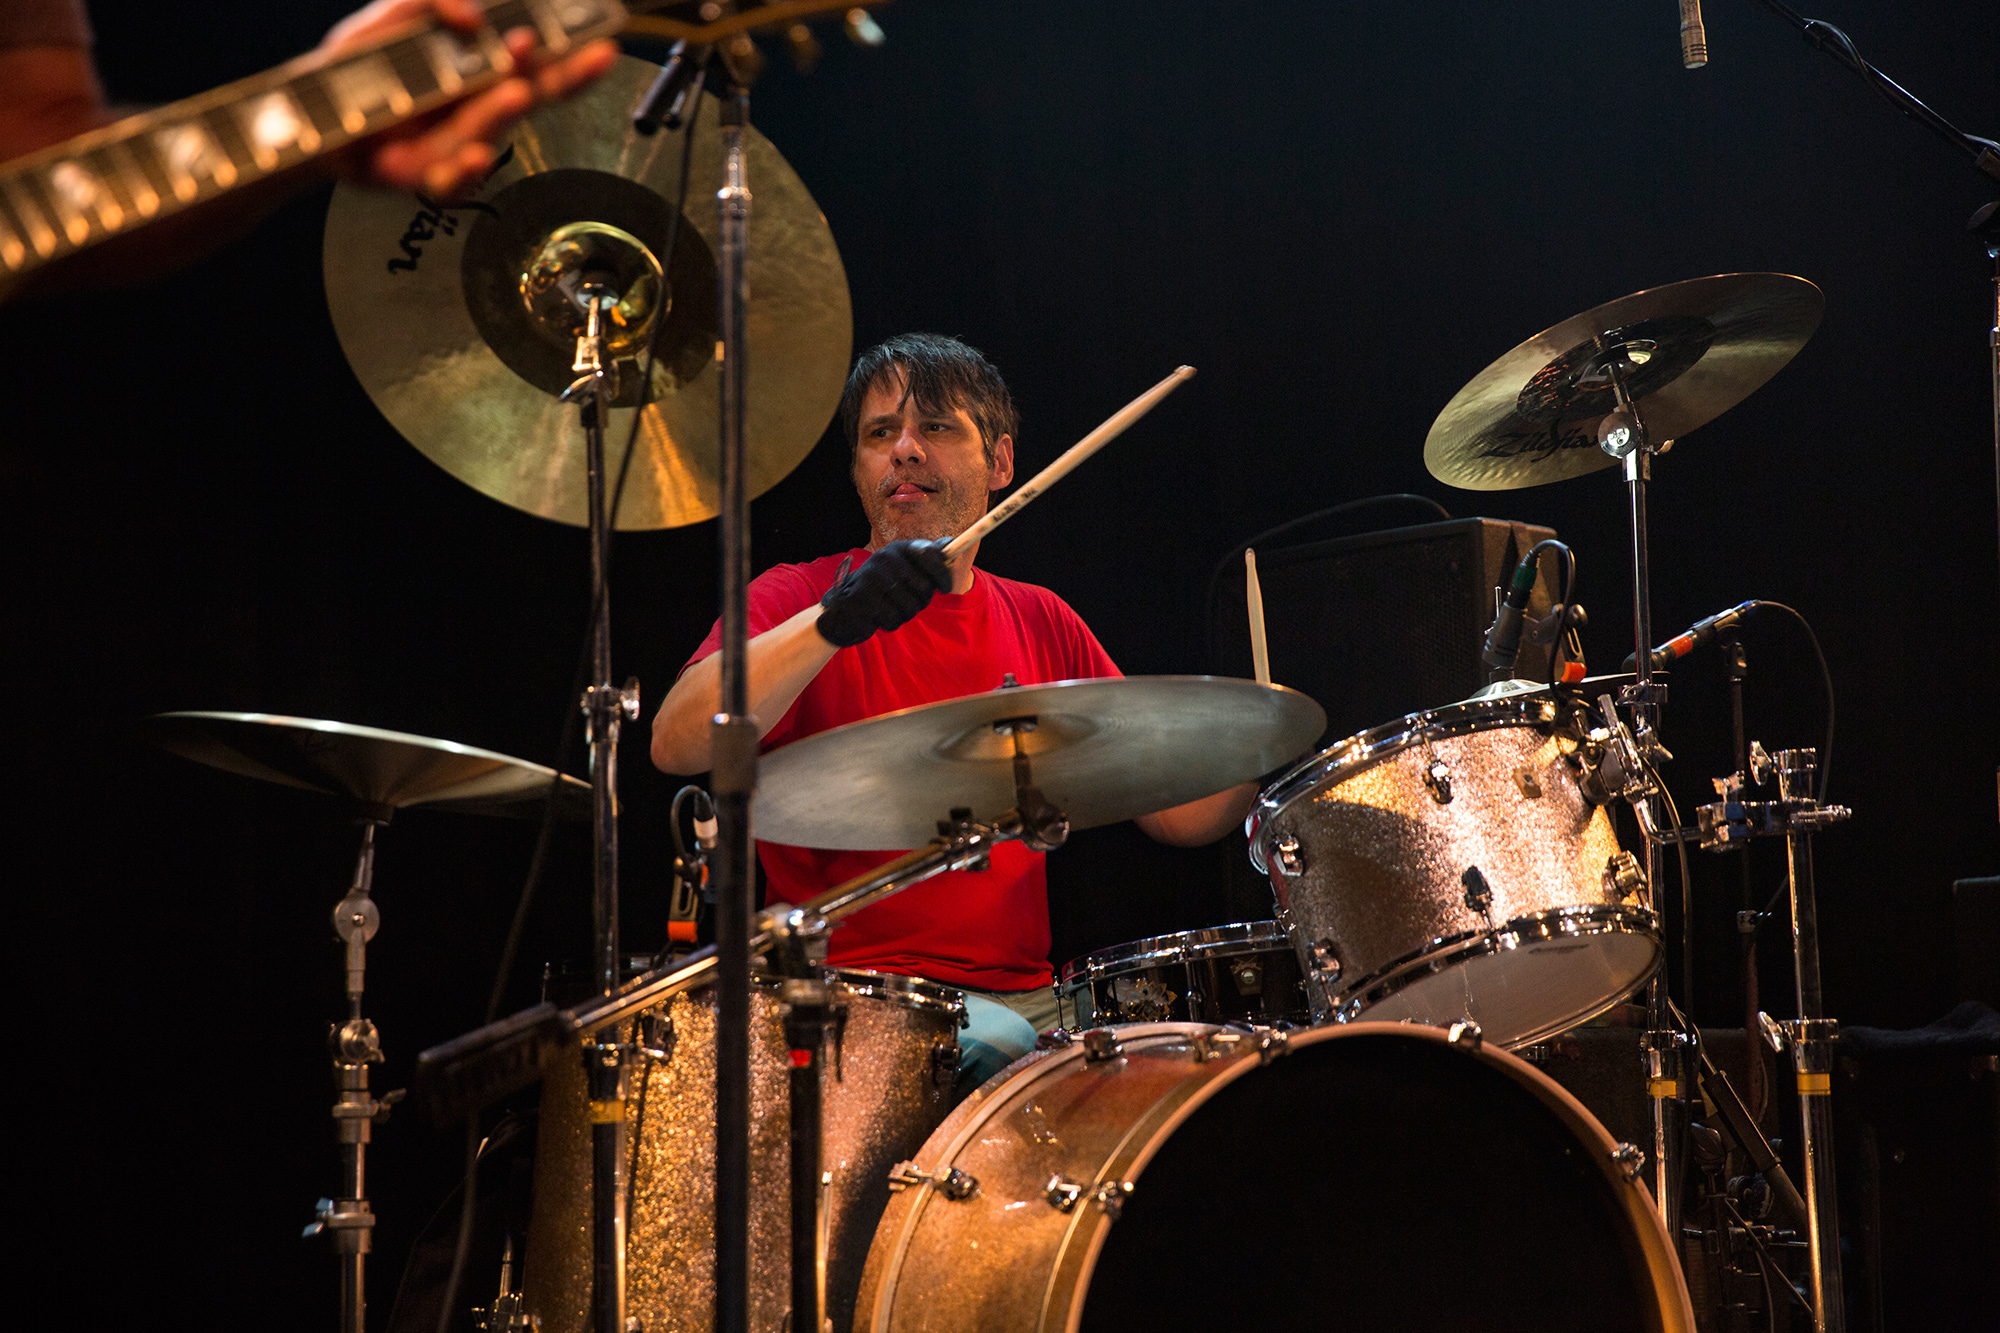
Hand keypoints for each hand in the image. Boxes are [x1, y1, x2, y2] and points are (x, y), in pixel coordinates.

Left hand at [320, 0, 618, 199]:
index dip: (569, 54)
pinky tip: (476, 154)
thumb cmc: (355, 69)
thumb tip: (474, 16)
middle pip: (533, 96)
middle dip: (566, 78)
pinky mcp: (428, 175)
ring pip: (491, 131)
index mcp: (474, 71)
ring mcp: (455, 144)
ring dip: (507, 112)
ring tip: (516, 92)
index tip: (601, 43)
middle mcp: (473, 108)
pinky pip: (454, 180)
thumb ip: (432, 1)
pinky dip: (465, 170)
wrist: (310, 114)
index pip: (534, 61)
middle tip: (592, 60)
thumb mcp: (390, 16)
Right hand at [816, 540, 953, 647]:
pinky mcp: (862, 598)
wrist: (843, 607)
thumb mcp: (902, 569)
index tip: (945, 588)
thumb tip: (951, 542)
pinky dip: (891, 623)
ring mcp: (873, 577)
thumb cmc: (881, 589)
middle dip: (922, 602)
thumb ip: (926, 559)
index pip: (931, 554)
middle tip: (910, 604)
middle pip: (924, 587)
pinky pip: (893, 618)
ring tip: (893, 610)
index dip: (943, 574)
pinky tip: (881, 617)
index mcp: (899, 548)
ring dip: (905, 615)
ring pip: (910, 606)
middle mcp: (886, 557)